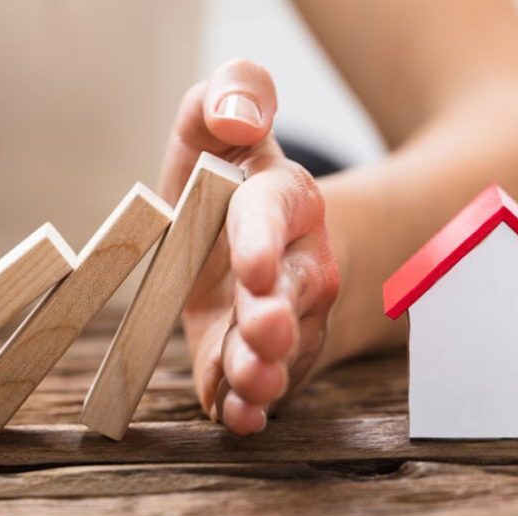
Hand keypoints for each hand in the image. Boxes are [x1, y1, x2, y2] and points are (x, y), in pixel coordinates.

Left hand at [158, 59, 339, 435]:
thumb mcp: (219, 125)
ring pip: (286, 347)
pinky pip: (264, 386)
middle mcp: (298, 263)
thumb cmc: (229, 181)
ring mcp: (287, 318)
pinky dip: (249, 406)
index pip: (277, 213)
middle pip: (298, 290)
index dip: (266, 239)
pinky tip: (237, 418)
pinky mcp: (265, 360)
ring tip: (252, 384)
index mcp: (283, 199)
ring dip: (267, 368)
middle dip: (279, 314)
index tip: (254, 266)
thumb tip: (239, 114)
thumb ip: (231, 94)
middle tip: (263, 332)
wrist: (260, 243)